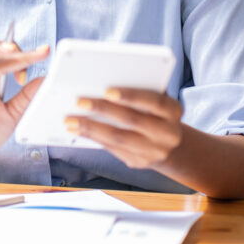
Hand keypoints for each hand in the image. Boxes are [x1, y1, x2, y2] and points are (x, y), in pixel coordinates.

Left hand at [65, 87, 183, 169]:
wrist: (170, 144)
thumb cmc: (154, 112)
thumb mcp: (155, 99)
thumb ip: (138, 90)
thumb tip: (102, 81)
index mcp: (173, 110)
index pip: (153, 101)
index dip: (131, 96)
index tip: (108, 91)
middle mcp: (168, 133)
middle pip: (132, 120)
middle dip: (103, 109)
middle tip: (79, 101)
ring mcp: (154, 151)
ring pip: (118, 138)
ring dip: (91, 127)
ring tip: (70, 120)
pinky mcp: (139, 162)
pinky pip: (112, 149)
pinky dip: (93, 138)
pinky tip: (78, 130)